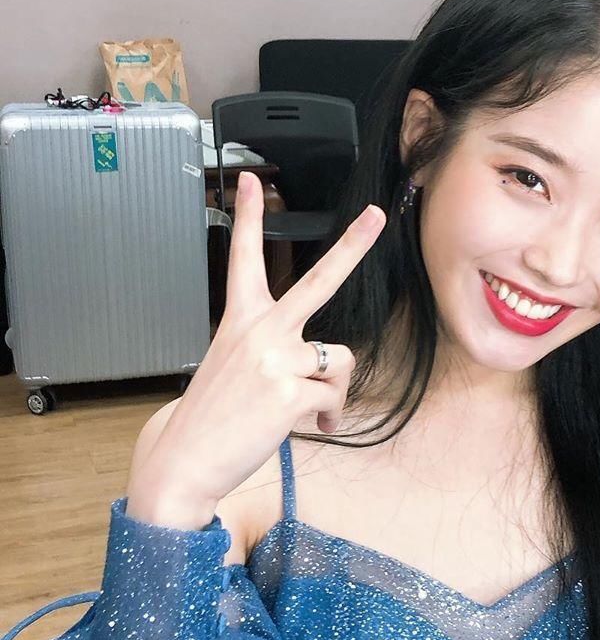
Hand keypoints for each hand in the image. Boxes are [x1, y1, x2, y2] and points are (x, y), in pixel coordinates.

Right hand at [126, 171, 385, 526]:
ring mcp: (276, 357)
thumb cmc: (215, 414)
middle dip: (353, 245)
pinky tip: (304, 427)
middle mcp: (260, 329)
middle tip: (375, 215)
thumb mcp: (240, 366)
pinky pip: (333, 398)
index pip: (243, 257)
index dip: (246, 216)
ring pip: (338, 362)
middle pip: (319, 280)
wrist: (185, 459)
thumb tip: (326, 372)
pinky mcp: (290, 391)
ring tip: (303, 410)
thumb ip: (282, 353)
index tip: (251, 181)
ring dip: (330, 391)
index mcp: (241, 319)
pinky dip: (327, 417)